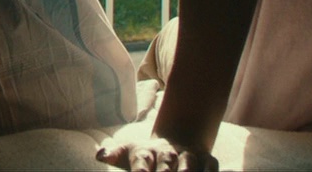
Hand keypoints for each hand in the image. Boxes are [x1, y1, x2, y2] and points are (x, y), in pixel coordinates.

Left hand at [96, 136, 216, 171]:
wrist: (175, 143)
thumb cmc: (145, 158)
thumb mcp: (128, 156)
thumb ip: (114, 154)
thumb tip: (99, 154)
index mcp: (146, 152)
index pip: (141, 161)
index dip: (140, 170)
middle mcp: (167, 153)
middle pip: (166, 162)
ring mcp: (188, 156)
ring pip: (190, 163)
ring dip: (188, 171)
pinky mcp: (207, 161)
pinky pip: (211, 167)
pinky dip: (212, 171)